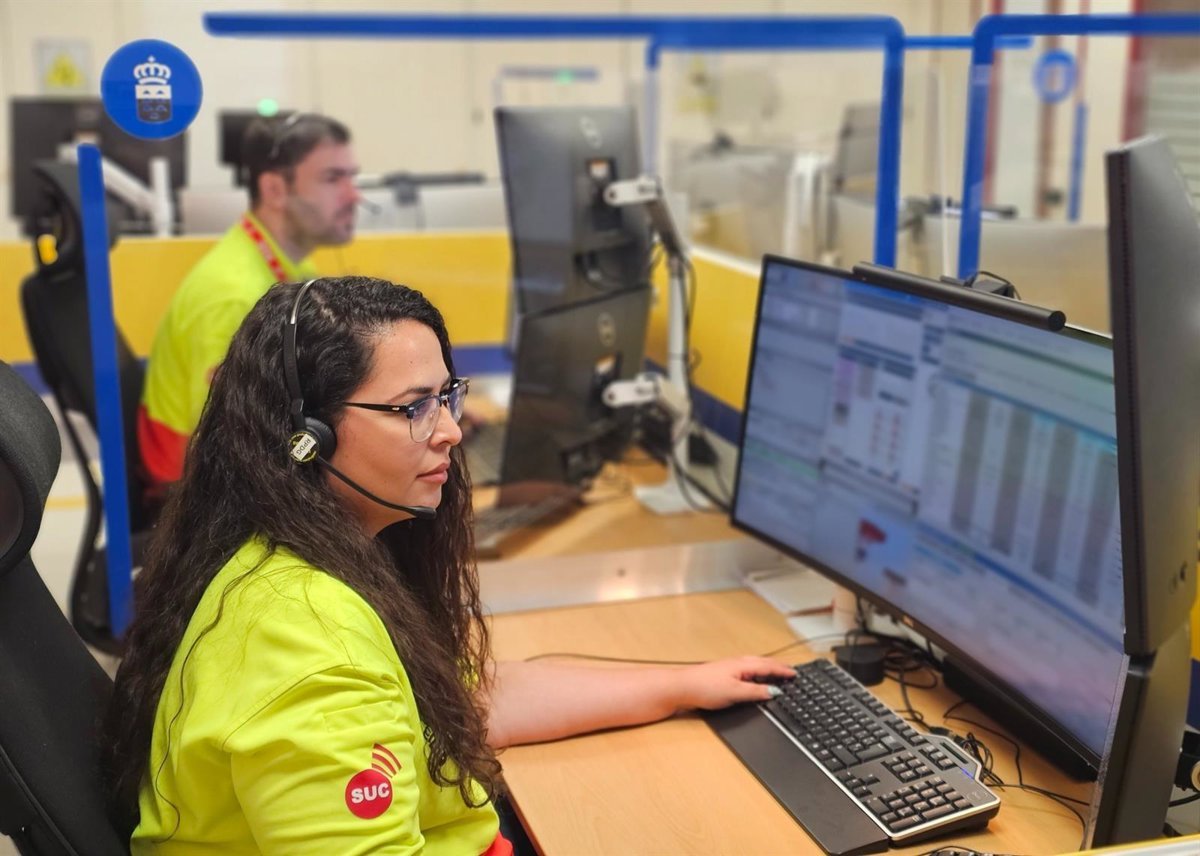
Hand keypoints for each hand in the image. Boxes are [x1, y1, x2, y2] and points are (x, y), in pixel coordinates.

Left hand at [675, 656, 797, 711]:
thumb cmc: (704, 687)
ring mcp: (730, 668)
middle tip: (790, 672)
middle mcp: (737, 663)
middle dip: (777, 667)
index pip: (769, 666)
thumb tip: (773, 691)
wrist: (682, 687)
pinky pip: (747, 671)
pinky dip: (757, 673)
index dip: (783, 671)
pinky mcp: (723, 674)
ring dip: (767, 669)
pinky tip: (754, 680)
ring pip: (754, 666)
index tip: (795, 674)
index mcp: (743, 665)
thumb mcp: (735, 692)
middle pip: (763, 663)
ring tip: (777, 674)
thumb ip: (755, 692)